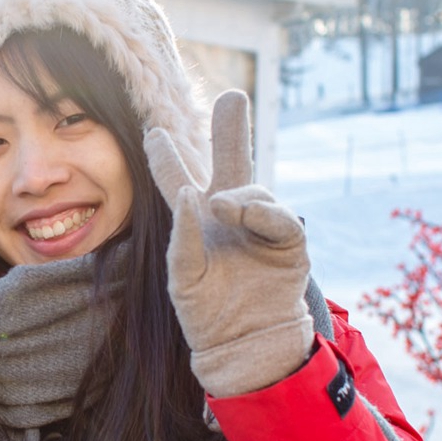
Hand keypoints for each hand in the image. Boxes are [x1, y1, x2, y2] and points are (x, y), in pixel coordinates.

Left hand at [144, 89, 314, 397]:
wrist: (244, 344)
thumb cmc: (206, 313)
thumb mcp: (181, 277)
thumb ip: (181, 236)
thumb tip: (190, 193)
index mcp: (196, 221)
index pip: (178, 179)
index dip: (166, 156)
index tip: (152, 131)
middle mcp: (229, 215)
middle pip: (231, 161)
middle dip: (232, 127)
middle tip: (232, 96)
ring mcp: (260, 226)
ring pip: (252, 190)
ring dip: (236, 196)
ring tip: (221, 208)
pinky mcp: (289, 242)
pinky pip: (279, 218)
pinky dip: (261, 212)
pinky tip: (243, 213)